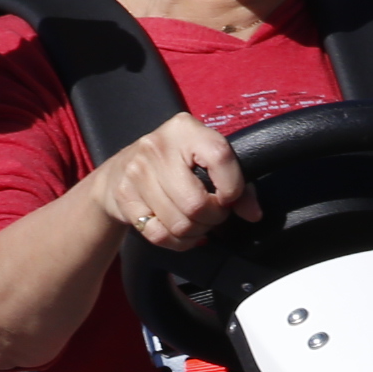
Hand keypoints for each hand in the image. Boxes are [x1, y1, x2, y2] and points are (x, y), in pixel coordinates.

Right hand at [90, 111, 261, 252]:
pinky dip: (177, 242)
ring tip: (197, 222)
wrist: (119, 171)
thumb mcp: (205, 161)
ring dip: (196, 231)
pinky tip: (181, 233)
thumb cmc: (173, 164)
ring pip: (179, 224)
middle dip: (213, 218)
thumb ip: (237, 185)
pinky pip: (159, 235)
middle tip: (213, 214)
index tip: (229, 197)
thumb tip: (253, 214)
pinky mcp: (124, 197)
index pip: (220, 157)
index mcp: (185, 129)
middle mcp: (157, 147)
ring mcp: (137, 172)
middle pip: (196, 204)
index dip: (232, 187)